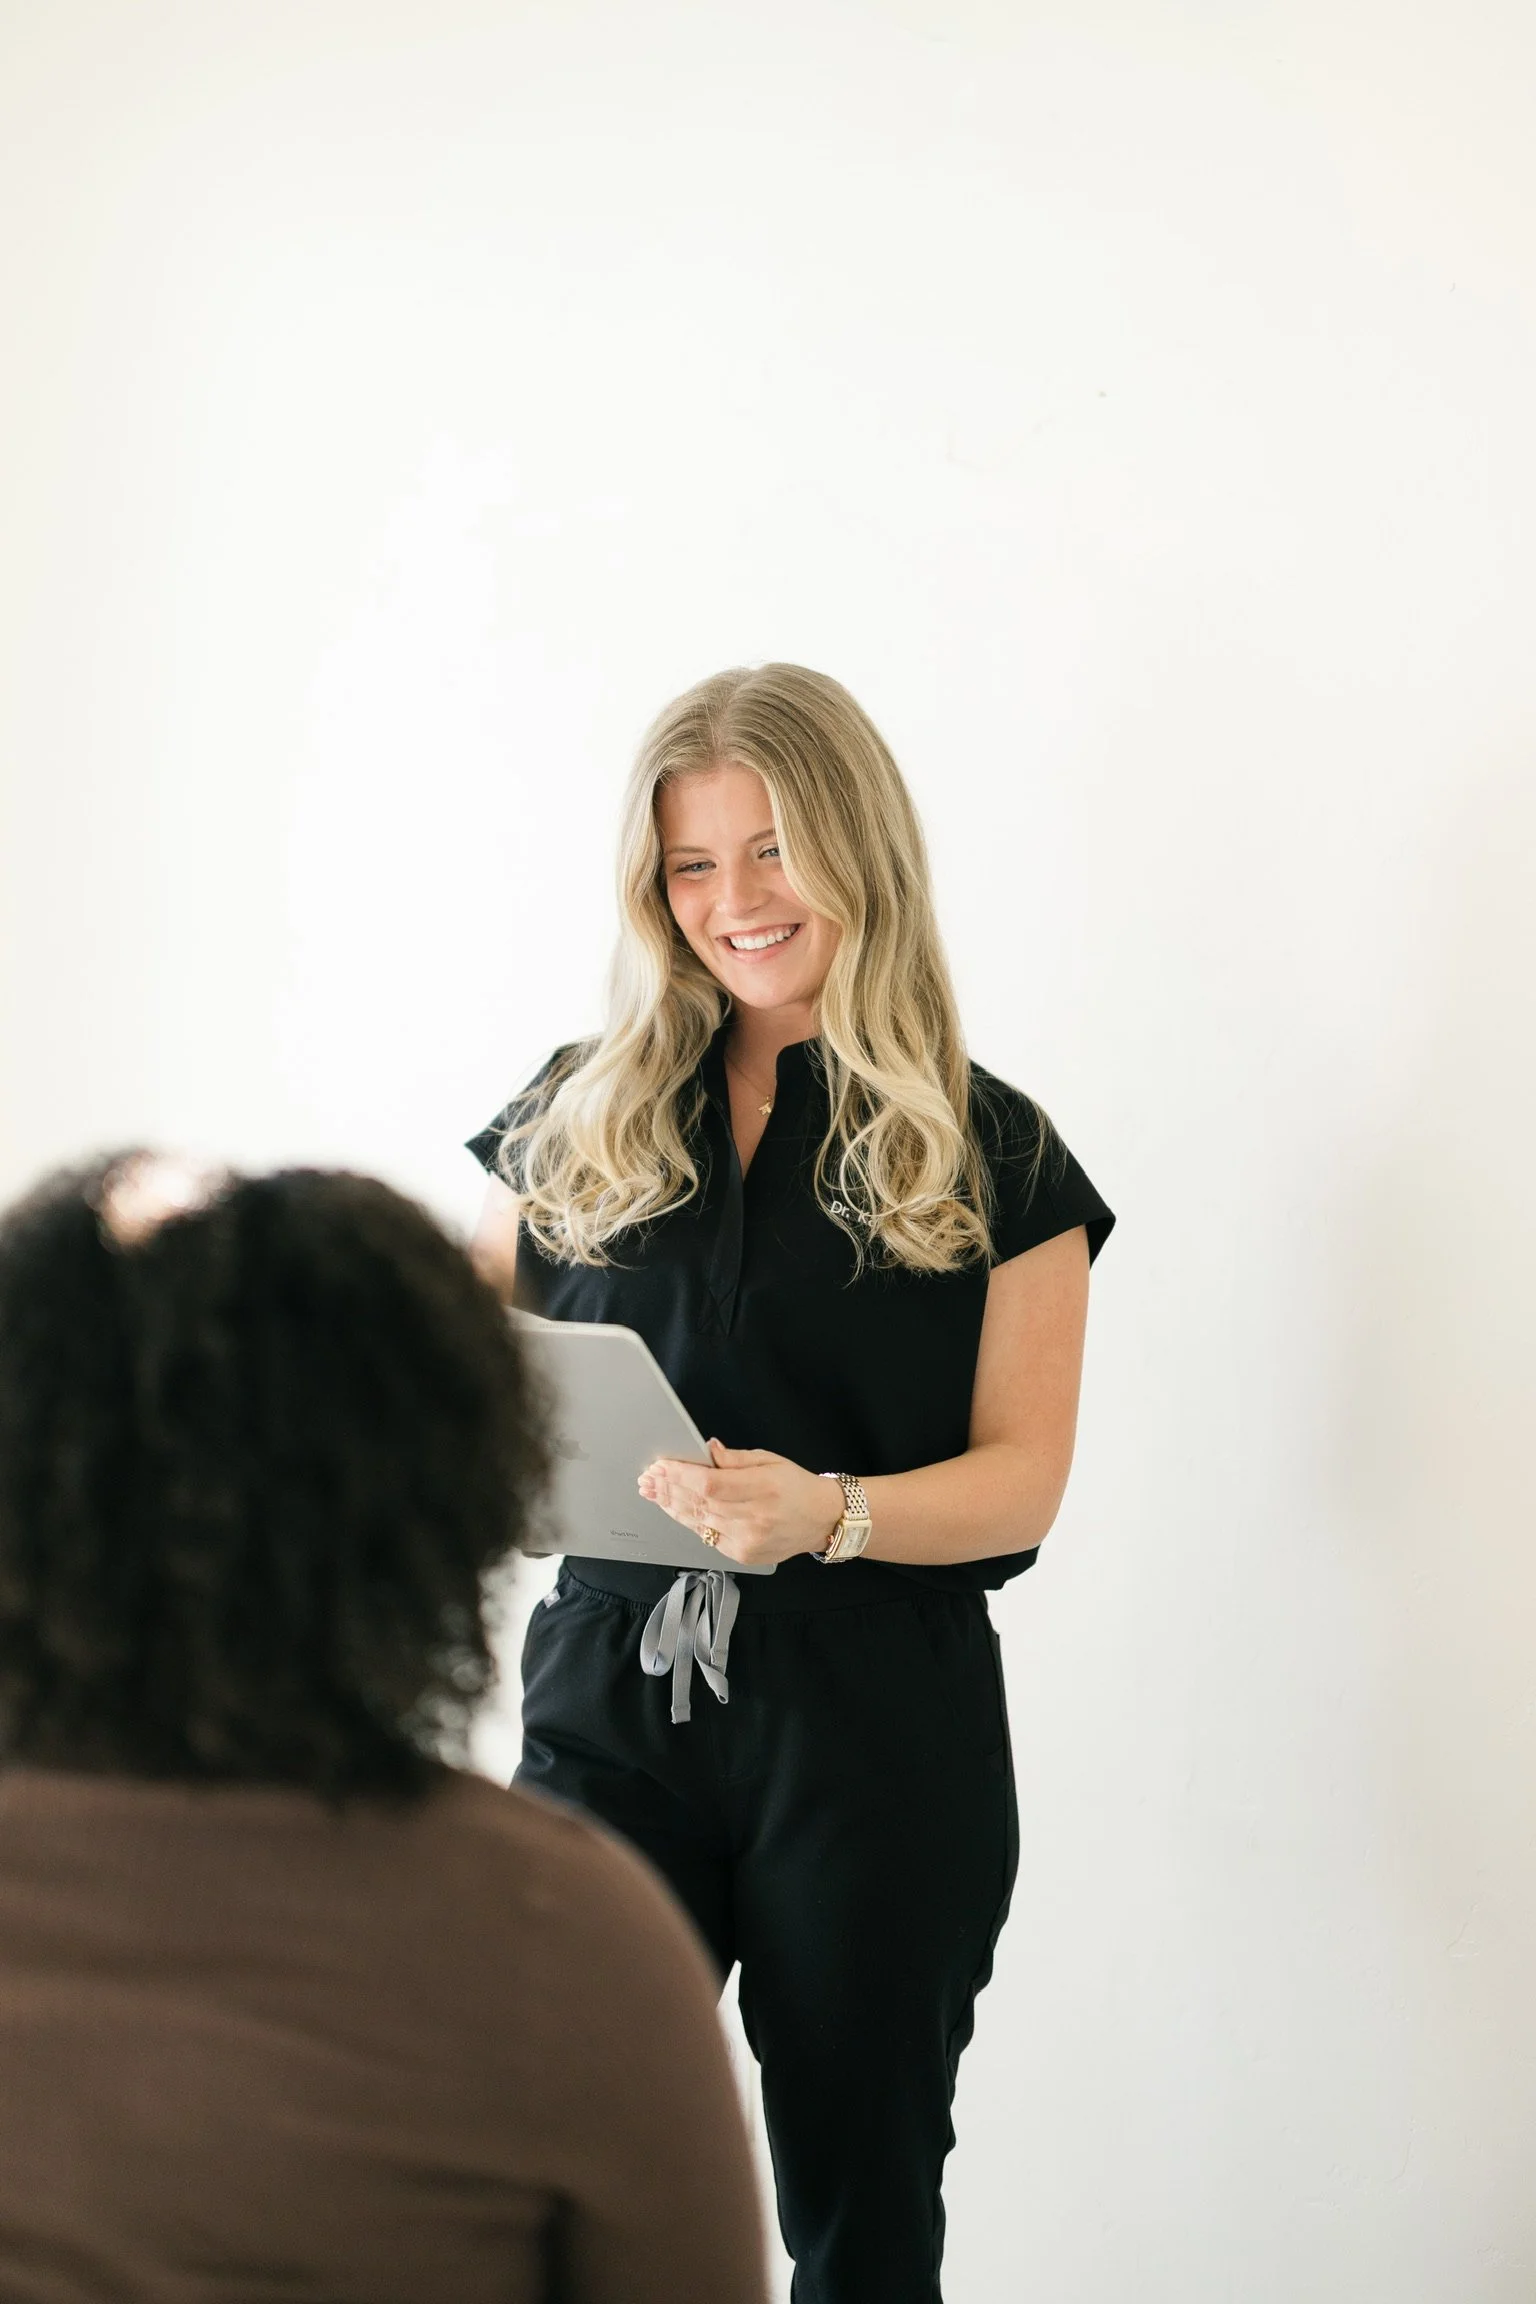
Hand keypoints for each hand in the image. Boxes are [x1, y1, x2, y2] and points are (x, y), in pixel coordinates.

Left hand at [638, 1441, 843, 1569]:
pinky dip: (689, 1521)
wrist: (821, 1519)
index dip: (680, 1476)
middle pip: (698, 1504)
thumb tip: (706, 1450)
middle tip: (647, 1478)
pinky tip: (674, 1509)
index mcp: (763, 1488)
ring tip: (652, 1492)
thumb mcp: (770, 1460)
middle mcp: (754, 1518)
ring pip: (698, 1522)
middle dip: (668, 1489)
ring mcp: (747, 1541)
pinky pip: (706, 1537)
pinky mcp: (742, 1555)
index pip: (710, 1485)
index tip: (661, 1466)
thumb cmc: (796, 1486)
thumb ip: (735, 1459)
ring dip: (671, 1506)